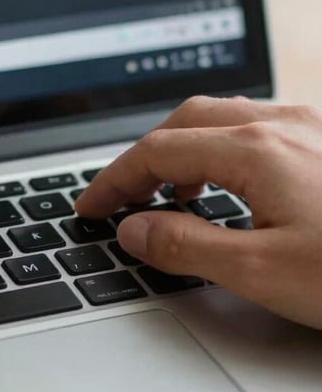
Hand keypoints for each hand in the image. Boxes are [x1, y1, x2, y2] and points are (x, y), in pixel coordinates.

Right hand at [76, 96, 321, 329]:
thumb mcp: (263, 272)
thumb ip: (187, 246)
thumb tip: (135, 230)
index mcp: (256, 149)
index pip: (157, 152)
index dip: (114, 181)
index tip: (91, 207)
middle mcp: (282, 124)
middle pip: (185, 122)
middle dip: (144, 158)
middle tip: (122, 197)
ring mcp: (313, 127)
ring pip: (223, 119)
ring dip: (184, 150)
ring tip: (170, 192)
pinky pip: (259, 127)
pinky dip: (222, 149)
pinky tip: (230, 180)